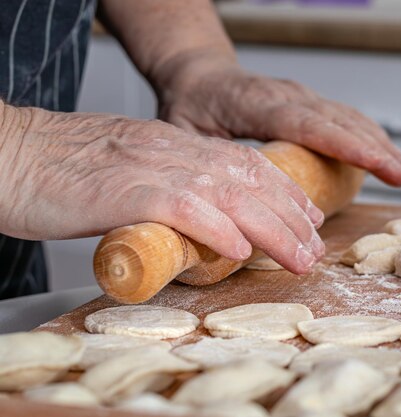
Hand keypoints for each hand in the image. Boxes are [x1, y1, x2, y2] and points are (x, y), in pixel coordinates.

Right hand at [0, 104, 324, 273]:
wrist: (13, 155)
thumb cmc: (64, 169)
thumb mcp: (132, 168)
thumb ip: (168, 188)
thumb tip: (200, 221)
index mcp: (176, 143)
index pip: (247, 162)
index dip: (284, 189)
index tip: (307, 215)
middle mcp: (174, 149)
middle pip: (251, 179)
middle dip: (291, 215)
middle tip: (315, 245)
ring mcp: (153, 167)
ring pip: (230, 194)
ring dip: (272, 228)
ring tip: (298, 255)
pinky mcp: (128, 190)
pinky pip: (184, 207)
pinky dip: (217, 228)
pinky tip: (239, 250)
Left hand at [156, 58, 400, 185]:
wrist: (199, 75)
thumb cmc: (189, 105)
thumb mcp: (183, 133)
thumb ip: (202, 165)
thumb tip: (222, 211)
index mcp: (258, 104)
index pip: (310, 125)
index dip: (346, 145)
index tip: (379, 163)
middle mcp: (287, 96)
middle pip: (339, 121)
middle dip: (376, 149)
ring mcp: (300, 97)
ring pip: (347, 117)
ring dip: (378, 143)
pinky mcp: (306, 104)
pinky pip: (342, 117)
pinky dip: (366, 135)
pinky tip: (382, 153)